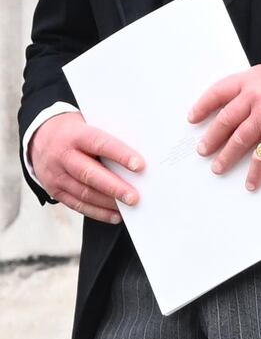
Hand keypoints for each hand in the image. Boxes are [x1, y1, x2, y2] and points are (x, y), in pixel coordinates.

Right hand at [28, 112, 143, 223]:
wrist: (41, 137)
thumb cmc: (76, 130)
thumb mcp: (90, 123)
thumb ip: (110, 133)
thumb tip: (142, 146)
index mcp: (76, 135)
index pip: (100, 144)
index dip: (120, 155)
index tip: (140, 165)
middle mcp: (63, 156)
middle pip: (90, 174)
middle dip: (114, 187)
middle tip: (135, 196)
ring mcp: (56, 175)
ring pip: (84, 193)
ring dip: (108, 202)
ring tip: (129, 206)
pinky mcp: (55, 191)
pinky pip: (77, 205)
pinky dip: (97, 212)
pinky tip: (115, 215)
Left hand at [188, 65, 260, 191]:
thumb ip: (253, 90)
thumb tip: (234, 110)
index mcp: (252, 79)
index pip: (219, 92)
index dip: (203, 106)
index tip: (193, 117)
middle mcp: (255, 95)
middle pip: (225, 120)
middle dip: (212, 138)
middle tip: (203, 149)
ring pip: (238, 140)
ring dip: (226, 156)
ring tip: (219, 166)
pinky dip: (255, 173)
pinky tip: (250, 181)